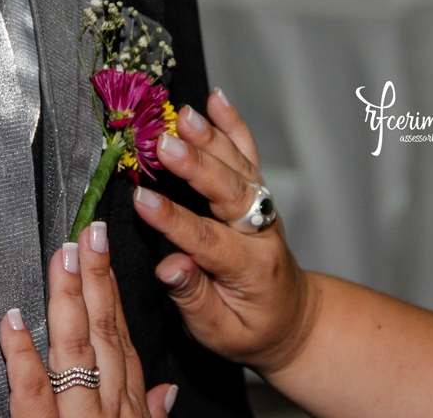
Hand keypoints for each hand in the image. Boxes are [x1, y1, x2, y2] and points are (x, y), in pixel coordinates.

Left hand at [0, 223, 177, 416]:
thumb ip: (152, 413)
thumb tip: (168, 391)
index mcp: (128, 403)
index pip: (120, 337)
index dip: (111, 293)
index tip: (102, 255)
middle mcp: (109, 404)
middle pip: (102, 330)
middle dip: (96, 277)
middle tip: (89, 233)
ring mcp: (79, 417)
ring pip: (73, 348)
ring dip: (68, 297)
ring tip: (62, 257)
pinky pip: (33, 391)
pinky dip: (22, 355)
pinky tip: (13, 320)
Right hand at [133, 89, 318, 377]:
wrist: (292, 316)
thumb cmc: (251, 328)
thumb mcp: (221, 332)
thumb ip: (194, 299)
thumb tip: (169, 267)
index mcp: (249, 268)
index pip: (207, 239)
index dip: (172, 220)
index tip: (140, 200)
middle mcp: (260, 230)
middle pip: (227, 191)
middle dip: (195, 165)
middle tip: (164, 143)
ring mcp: (262, 206)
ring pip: (238, 166)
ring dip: (211, 137)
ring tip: (184, 114)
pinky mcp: (258, 193)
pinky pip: (248, 155)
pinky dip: (234, 125)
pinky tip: (216, 100)